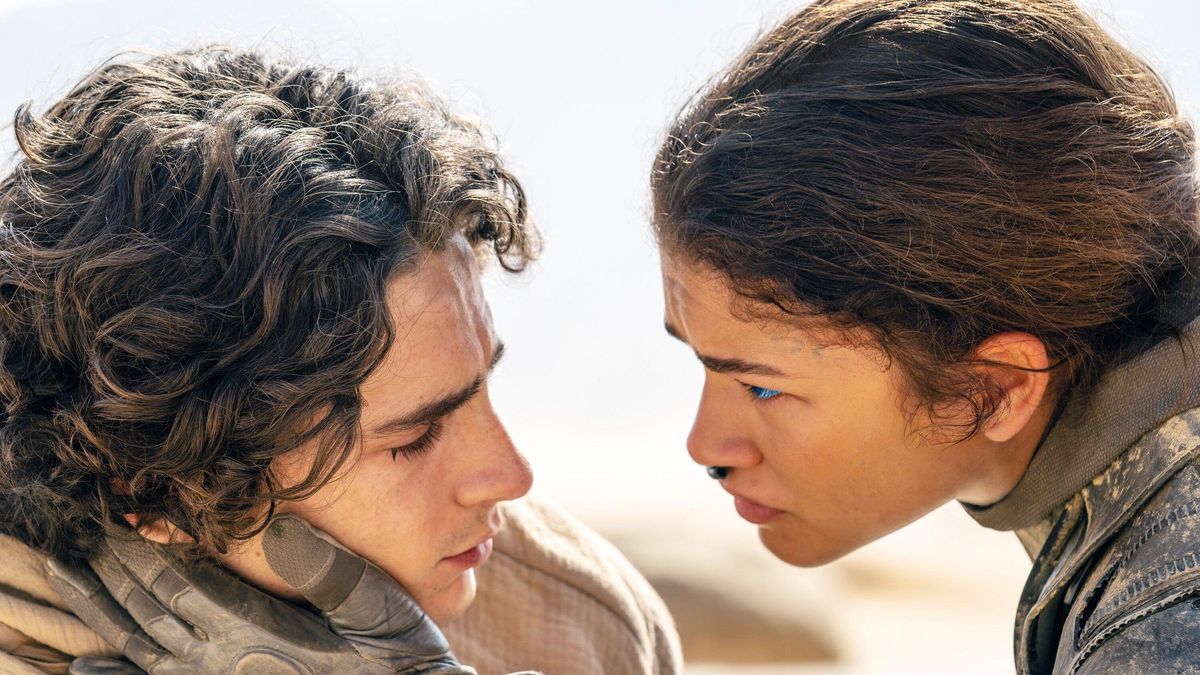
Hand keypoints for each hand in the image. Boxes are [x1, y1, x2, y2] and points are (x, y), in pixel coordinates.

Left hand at [46, 514, 473, 674]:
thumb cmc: (398, 655)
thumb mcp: (376, 605)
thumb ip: (328, 572)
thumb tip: (280, 529)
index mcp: (259, 633)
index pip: (183, 586)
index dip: (146, 552)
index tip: (117, 518)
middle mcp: (228, 663)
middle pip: (151, 614)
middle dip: (115, 574)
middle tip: (80, 540)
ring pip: (142, 648)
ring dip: (104, 612)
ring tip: (70, 580)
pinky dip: (117, 674)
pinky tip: (87, 667)